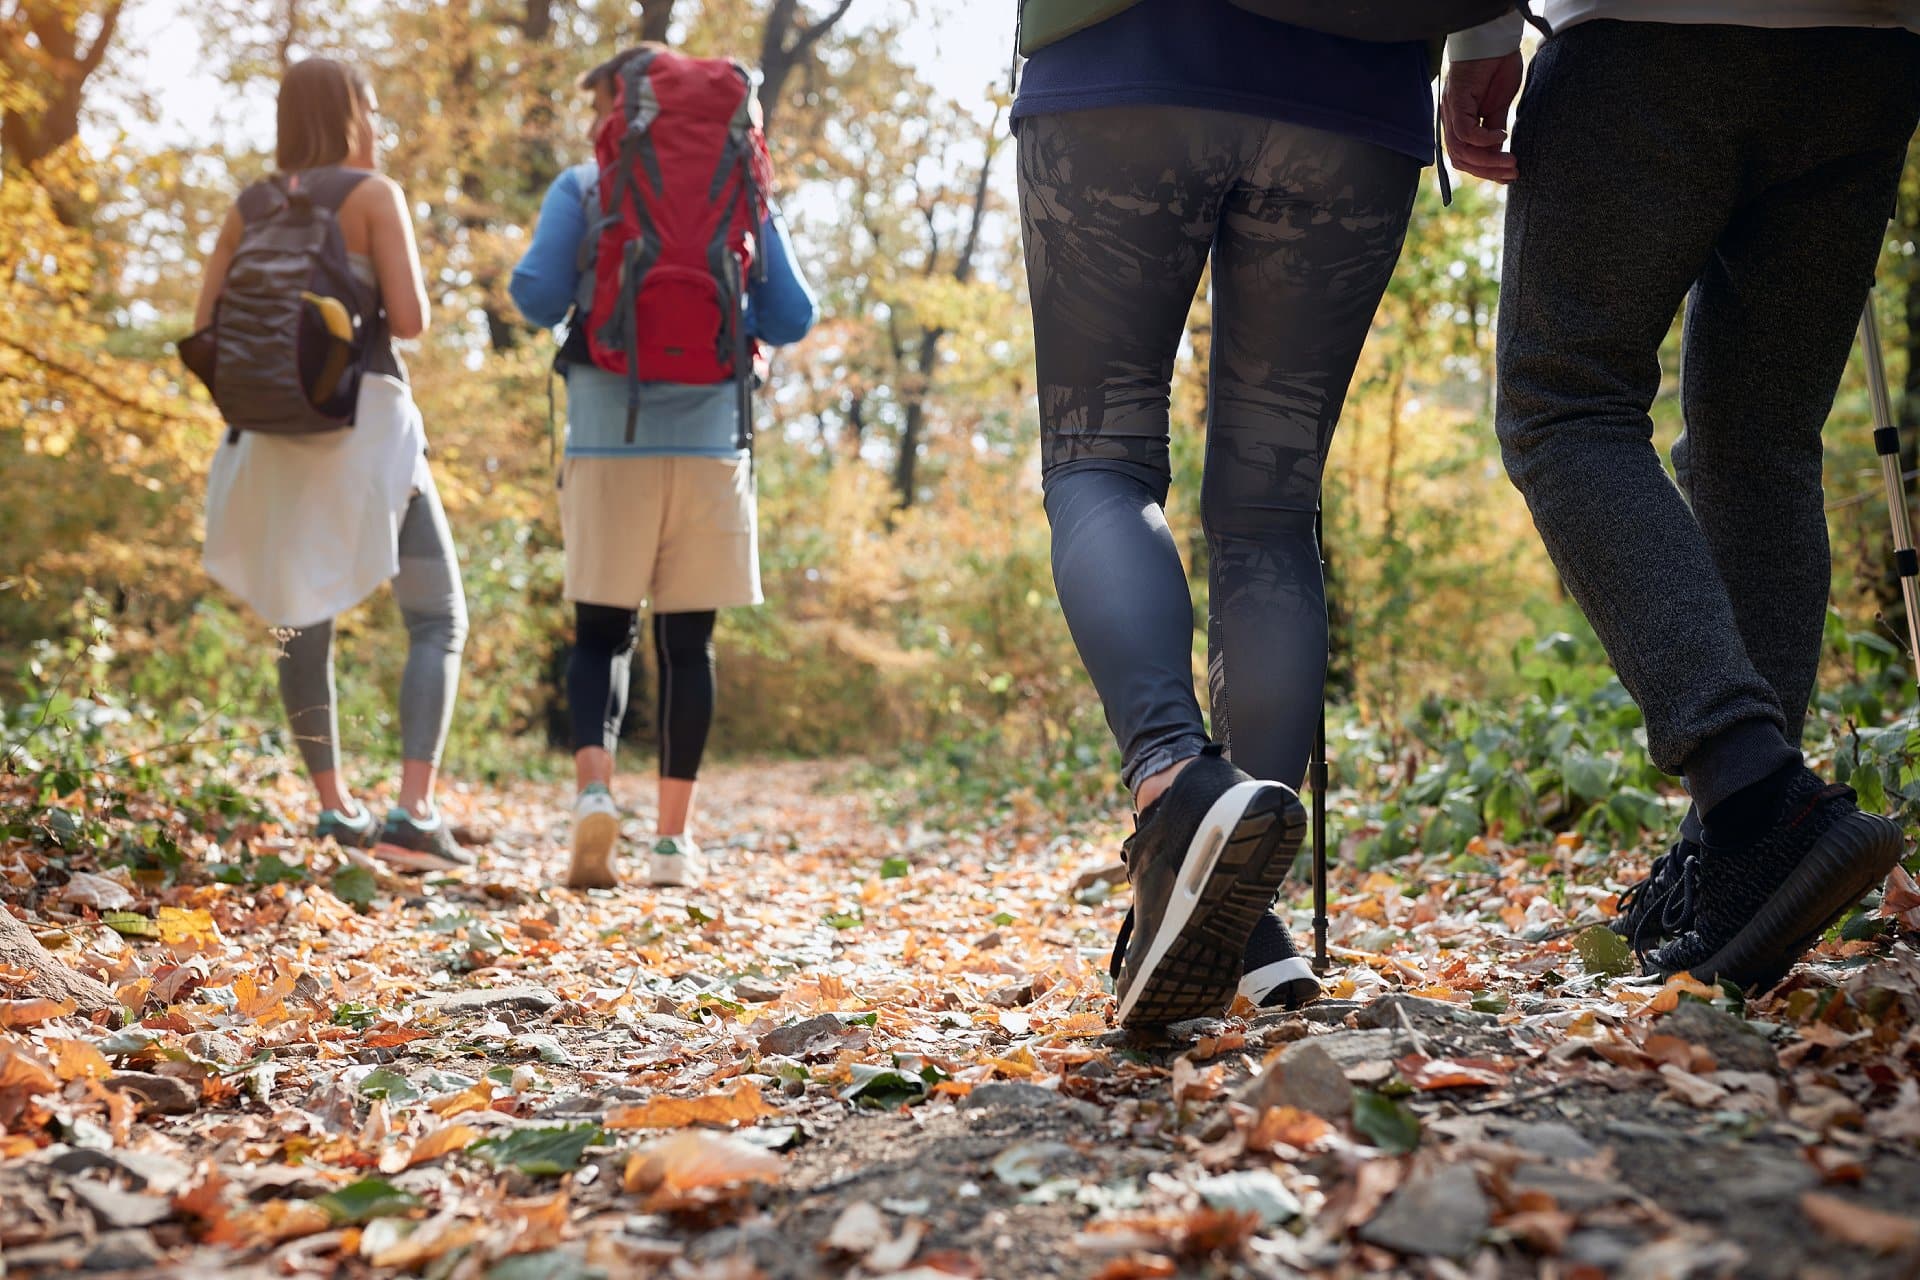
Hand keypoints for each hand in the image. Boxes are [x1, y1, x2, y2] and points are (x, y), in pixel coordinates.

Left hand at [1441, 51, 1523, 183]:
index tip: (1507, 177)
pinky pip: (1465, 131)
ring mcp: (1451, 112)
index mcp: (1460, 124)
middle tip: (1513, 173)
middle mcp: (1451, 121)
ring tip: (1511, 161)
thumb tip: (1500, 153)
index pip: (1465, 158)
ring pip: (1461, 150)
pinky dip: (1483, 139)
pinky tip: (1501, 136)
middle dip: (1487, 171)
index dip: (1485, 171)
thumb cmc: (1497, 70)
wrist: (1495, 43)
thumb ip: (1495, 129)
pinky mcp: (1456, 102)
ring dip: (1487, 160)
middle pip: (1461, 159)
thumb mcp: (1499, 107)